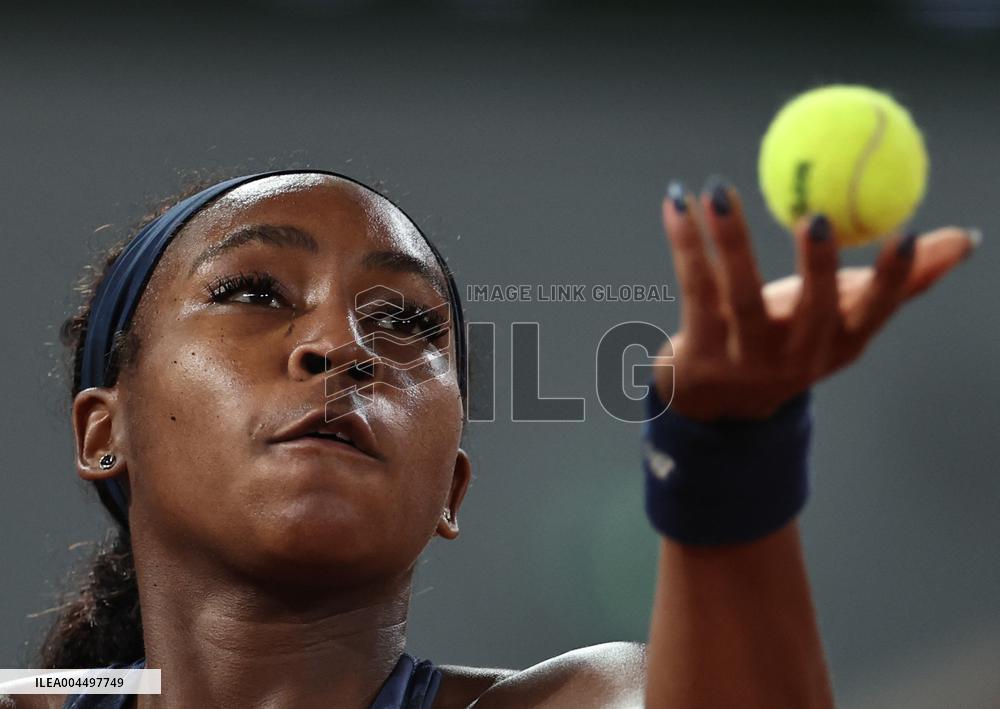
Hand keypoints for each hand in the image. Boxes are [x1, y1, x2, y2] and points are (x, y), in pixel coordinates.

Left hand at [656, 178, 977, 421]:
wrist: (712, 402)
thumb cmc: (784, 339)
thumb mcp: (838, 315)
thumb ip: (894, 281)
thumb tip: (965, 240)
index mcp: (837, 345)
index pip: (872, 314)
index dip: (892, 280)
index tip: (906, 234)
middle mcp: (794, 359)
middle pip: (812, 312)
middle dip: (819, 266)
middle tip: (818, 215)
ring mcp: (744, 362)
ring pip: (741, 297)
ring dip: (732, 241)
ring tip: (720, 190)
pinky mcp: (698, 355)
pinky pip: (694, 289)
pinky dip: (687, 243)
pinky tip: (679, 202)